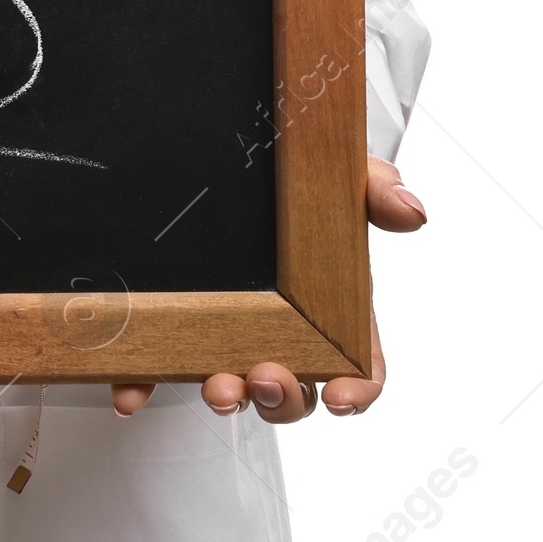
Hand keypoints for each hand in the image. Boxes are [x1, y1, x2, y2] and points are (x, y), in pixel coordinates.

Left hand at [110, 153, 424, 422]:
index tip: (341, 397)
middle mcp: (282, 328)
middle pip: (297, 388)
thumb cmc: (293, 174)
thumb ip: (374, 186)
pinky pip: (159, 365)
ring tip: (217, 387)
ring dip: (228, 396)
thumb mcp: (336, 169)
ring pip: (235, 386)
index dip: (356, 389)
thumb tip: (413, 211)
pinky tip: (130, 393)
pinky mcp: (175, 326)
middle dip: (285, 399)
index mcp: (332, 304)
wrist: (214, 145)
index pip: (359, 364)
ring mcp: (229, 330)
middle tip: (265, 377)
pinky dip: (143, 386)